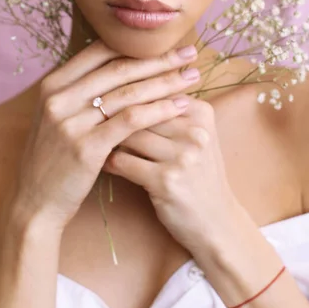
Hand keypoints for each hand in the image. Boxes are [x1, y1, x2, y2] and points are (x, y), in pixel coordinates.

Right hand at [11, 39, 200, 231]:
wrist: (35, 202)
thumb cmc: (55, 158)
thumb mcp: (58, 116)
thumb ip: (82, 91)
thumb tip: (122, 66)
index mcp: (53, 84)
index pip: (100, 52)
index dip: (137, 46)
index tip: (168, 42)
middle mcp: (59, 97)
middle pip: (118, 68)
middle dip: (159, 59)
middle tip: (190, 52)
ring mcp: (70, 121)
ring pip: (128, 93)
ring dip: (165, 82)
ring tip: (192, 77)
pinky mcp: (85, 147)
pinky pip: (130, 121)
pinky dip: (159, 110)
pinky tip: (180, 106)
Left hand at [102, 96, 238, 253]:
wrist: (216, 221)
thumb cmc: (199, 175)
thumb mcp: (196, 138)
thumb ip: (171, 111)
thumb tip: (127, 86)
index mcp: (202, 113)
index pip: (155, 90)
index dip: (128, 95)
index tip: (106, 98)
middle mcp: (195, 131)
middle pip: (140, 110)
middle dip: (115, 116)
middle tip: (92, 118)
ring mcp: (182, 156)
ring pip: (128, 134)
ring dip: (108, 138)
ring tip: (94, 139)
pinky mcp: (165, 180)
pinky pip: (122, 161)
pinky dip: (108, 161)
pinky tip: (100, 162)